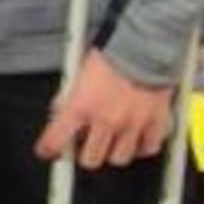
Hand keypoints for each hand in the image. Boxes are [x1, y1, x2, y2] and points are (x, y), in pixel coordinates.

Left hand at [33, 49, 171, 168]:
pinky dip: (142, 147)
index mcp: (81, 106)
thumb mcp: (79, 72)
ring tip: (112, 140)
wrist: (145, 44)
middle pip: (90, 160)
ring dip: (114, 152)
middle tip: (86, 144)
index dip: (48, 150)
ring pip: (119, 158)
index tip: (48, 151)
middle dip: (85, 154)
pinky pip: (148, 148)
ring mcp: (131, 124)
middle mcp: (105, 120)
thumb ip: (70, 96)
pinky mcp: (155, 122)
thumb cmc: (113, 53)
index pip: (55, 141)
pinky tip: (137, 139)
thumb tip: (61, 109)